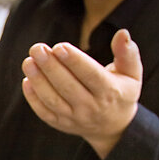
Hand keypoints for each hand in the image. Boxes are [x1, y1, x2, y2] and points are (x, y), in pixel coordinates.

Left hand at [21, 29, 142, 158]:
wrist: (114, 127)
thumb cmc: (121, 91)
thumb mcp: (131, 73)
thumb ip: (127, 53)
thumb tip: (122, 33)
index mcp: (110, 92)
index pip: (90, 75)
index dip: (74, 61)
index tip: (58, 46)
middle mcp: (92, 107)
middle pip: (68, 86)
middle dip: (50, 67)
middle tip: (37, 48)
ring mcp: (75, 118)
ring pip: (53, 100)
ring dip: (38, 81)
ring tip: (28, 61)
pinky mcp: (61, 124)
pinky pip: (44, 112)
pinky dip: (33, 98)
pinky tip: (27, 80)